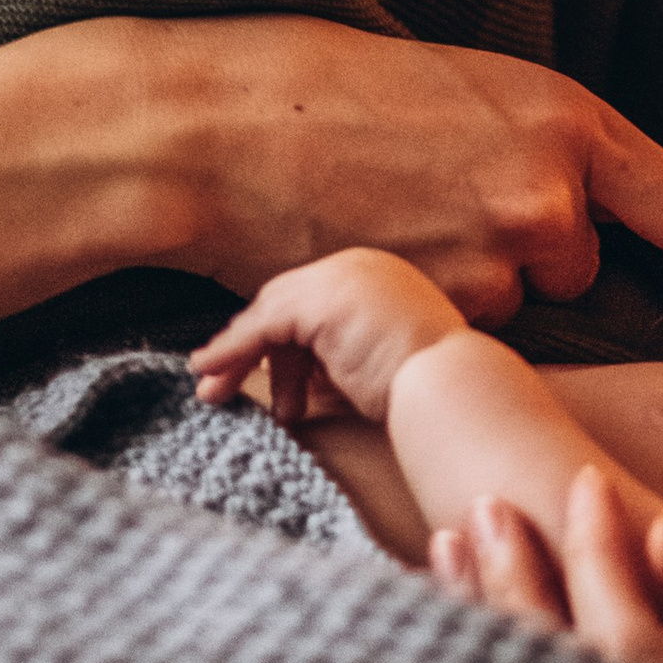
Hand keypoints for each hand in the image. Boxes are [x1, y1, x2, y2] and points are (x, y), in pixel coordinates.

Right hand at [138, 16, 662, 325]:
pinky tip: (360, 256)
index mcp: (571, 124)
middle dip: (528, 257)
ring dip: (465, 286)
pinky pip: (450, 335)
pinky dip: (416, 313)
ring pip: (509, 306)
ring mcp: (491, 266)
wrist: (216, 127)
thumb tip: (596, 205)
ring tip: (384, 221)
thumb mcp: (472, 84)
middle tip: (438, 206)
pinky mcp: (432, 318)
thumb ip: (549, 147)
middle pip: (583, 269)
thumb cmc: (328, 88)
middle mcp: (550, 199)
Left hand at [191, 249, 464, 425]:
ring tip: (218, 396)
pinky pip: (262, 325)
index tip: (257, 378)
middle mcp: (360, 267)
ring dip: (235, 355)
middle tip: (218, 387)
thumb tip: (296, 379)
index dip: (278, 344)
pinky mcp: (322, 301)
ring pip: (269, 314)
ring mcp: (341, 278)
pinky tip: (210, 370)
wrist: (453, 391)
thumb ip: (338, 358)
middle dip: (248, 349)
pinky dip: (231, 348)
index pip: (312, 304)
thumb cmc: (426, 391)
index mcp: (378, 277)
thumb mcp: (375, 363)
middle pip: (286, 304)